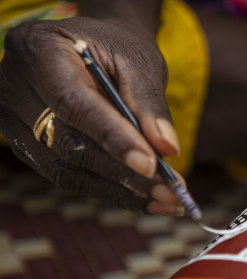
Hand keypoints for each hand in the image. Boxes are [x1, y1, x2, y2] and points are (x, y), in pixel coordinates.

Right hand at [0, 17, 185, 215]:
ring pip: (67, 169)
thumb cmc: (116, 49)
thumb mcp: (138, 60)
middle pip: (67, 143)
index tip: (150, 165)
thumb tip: (167, 149)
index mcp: (40, 51)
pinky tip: (145, 197)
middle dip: (123, 173)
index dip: (112, 137)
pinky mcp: (27, 147)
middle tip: (170, 192)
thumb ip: (149, 102)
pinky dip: (110, 190)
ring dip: (120, 191)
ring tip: (167, 200)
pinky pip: (69, 176)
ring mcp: (15, 121)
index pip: (72, 103)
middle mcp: (16, 88)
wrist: (92, 49)